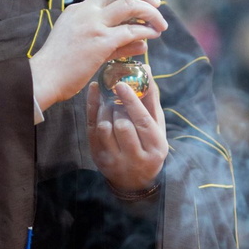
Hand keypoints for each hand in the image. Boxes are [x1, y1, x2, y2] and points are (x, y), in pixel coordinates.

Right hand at [29, 0, 166, 109]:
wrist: (43, 79)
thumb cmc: (60, 68)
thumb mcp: (85, 47)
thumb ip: (115, 43)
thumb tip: (141, 42)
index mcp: (78, 9)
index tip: (143, 3)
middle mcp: (86, 11)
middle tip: (156, 3)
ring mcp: (93, 24)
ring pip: (130, 4)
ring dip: (150, 12)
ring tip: (161, 24)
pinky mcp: (101, 41)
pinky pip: (131, 30)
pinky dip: (146, 30)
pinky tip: (153, 35)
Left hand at [86, 67, 167, 192]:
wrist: (135, 180)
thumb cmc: (149, 144)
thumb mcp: (157, 126)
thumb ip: (150, 99)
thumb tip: (145, 69)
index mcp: (156, 147)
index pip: (143, 121)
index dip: (131, 101)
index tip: (120, 83)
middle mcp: (136, 157)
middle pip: (122, 124)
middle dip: (118, 107)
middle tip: (117, 96)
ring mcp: (116, 160)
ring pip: (105, 128)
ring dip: (105, 111)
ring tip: (111, 105)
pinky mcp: (99, 158)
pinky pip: (91, 131)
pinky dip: (93, 111)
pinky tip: (96, 97)